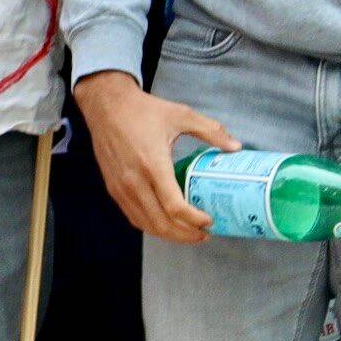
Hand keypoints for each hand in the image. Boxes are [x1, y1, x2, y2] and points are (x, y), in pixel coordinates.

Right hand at [74, 68, 230, 241]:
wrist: (105, 105)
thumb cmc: (142, 110)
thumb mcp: (181, 115)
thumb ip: (210, 131)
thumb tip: (235, 147)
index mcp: (152, 163)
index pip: (174, 205)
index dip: (194, 219)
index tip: (210, 221)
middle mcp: (134, 180)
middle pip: (160, 222)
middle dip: (185, 234)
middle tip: (204, 234)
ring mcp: (120, 187)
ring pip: (145, 223)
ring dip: (168, 234)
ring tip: (188, 234)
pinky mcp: (113, 187)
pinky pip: (132, 216)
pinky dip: (151, 225)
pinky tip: (165, 224)